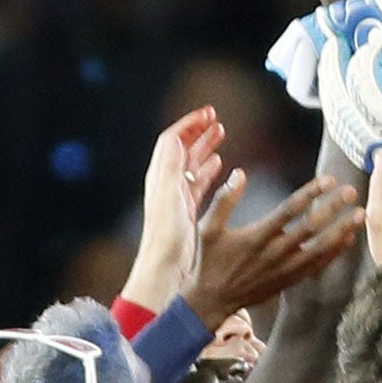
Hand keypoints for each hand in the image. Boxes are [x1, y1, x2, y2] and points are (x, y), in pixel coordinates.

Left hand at [124, 106, 225, 311]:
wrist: (163, 269)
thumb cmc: (166, 237)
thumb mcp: (169, 196)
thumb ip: (171, 167)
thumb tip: (176, 138)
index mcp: (161, 177)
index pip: (173, 140)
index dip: (189, 123)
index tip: (208, 113)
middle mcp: (166, 183)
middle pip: (182, 148)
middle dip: (198, 130)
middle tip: (215, 117)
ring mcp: (176, 197)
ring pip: (191, 163)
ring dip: (205, 146)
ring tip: (220, 133)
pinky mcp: (186, 210)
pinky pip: (197, 181)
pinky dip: (208, 168)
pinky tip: (219, 165)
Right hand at [183, 171, 363, 328]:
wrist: (212, 301)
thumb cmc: (210, 261)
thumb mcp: (208, 229)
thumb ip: (224, 200)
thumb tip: (239, 173)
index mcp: (257, 236)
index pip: (289, 210)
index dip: (310, 193)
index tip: (328, 179)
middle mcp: (275, 253)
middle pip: (311, 228)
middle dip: (333, 209)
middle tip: (351, 191)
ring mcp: (285, 269)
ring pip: (320, 249)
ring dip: (341, 231)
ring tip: (359, 215)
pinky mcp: (290, 280)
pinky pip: (318, 266)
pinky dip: (335, 253)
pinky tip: (349, 238)